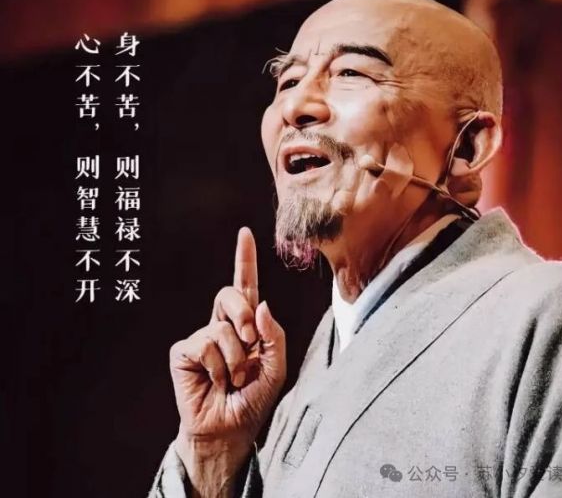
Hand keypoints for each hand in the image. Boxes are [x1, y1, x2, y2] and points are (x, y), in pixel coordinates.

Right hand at [169, 227, 286, 495]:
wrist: (231, 429)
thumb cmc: (254, 398)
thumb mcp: (276, 367)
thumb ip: (274, 335)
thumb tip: (261, 304)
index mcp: (246, 325)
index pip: (246, 286)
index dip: (244, 260)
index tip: (245, 233)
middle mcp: (222, 325)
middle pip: (230, 294)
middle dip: (243, 316)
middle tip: (250, 343)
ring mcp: (201, 336)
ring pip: (221, 328)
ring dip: (235, 359)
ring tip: (234, 379)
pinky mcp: (183, 351)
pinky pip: (204, 345)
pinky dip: (217, 367)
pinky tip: (215, 381)